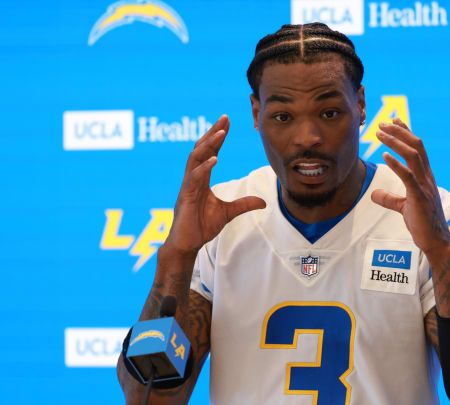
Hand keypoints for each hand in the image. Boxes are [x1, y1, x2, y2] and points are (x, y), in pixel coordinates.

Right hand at [164, 115, 265, 254]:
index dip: (218, 137)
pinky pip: (193, 178)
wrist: (187, 244)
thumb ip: (244, 204)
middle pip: (201, 149)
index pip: (210, 152)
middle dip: (212, 133)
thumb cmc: (201, 227)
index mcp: (201, 179)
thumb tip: (264, 202)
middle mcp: (193, 178)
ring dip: (208, 145)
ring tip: (220, 133)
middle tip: (224, 118)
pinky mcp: (186, 197)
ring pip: (195, 159)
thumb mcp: (229, 212)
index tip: (227, 123)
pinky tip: (214, 160)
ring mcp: (187, 186)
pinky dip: (204, 168)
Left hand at [370, 118, 449, 256]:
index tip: (395, 120)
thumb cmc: (423, 226)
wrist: (436, 243)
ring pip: (413, 156)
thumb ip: (390, 199)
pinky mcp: (420, 198)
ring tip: (380, 134)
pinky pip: (408, 177)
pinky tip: (385, 155)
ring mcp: (425, 186)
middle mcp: (427, 178)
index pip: (418, 149)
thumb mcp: (403, 208)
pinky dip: (397, 164)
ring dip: (395, 142)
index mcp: (426, 177)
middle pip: (416, 146)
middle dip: (399, 131)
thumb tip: (374, 194)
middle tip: (383, 122)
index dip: (407, 132)